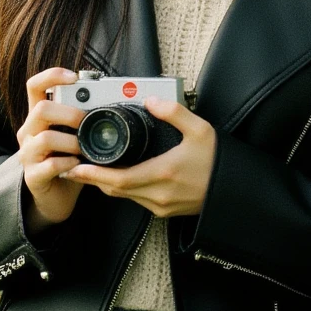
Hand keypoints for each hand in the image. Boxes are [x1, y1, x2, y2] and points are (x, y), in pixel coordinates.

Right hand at [16, 67, 87, 234]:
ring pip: (45, 138)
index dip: (51, 76)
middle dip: (69, 113)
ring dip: (72, 142)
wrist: (56, 198)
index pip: (34, 86)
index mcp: (38, 117)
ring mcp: (28, 155)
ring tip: (84, 148)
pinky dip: (68, 163)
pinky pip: (50, 165)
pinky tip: (77, 164)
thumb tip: (116, 97)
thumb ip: (82, 116)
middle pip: (41, 109)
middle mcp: (29, 132)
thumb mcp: (73, 134)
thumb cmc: (68, 160)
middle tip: (86, 121)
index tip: (73, 77)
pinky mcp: (33, 177)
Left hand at [57, 97, 216, 217]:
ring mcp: (162, 206)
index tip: (76, 166)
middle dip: (93, 179)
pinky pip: (137, 200)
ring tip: (92, 169)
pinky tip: (119, 177)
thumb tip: (152, 100)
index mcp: (163, 173)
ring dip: (107, 184)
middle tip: (75, 166)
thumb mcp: (199, 129)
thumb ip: (174, 112)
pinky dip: (123, 188)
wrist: (234, 189)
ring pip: (125, 196)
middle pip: (116, 190)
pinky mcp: (165, 210)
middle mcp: (159, 194)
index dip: (93, 175)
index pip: (118, 179)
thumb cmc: (218, 161)